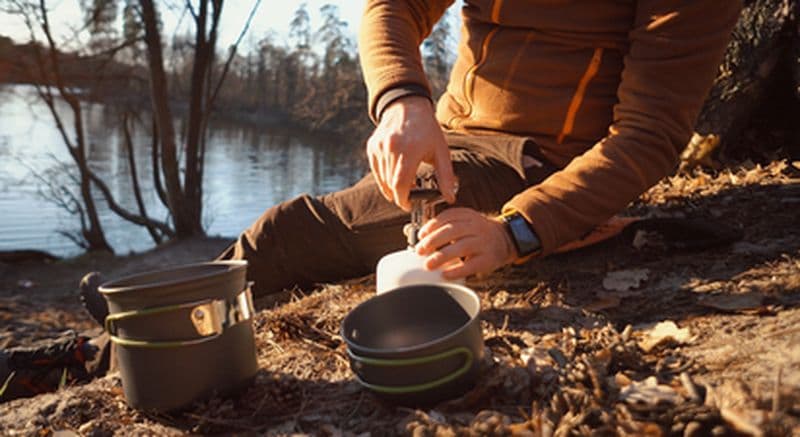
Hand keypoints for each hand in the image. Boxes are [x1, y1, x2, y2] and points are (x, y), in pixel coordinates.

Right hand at [366, 95, 456, 210]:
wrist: (407, 107)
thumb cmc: (427, 130)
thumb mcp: (441, 151)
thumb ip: (446, 176)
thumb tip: (450, 198)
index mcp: (410, 150)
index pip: (400, 184)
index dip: (403, 199)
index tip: (408, 205)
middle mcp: (391, 148)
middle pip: (391, 184)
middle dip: (399, 194)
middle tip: (410, 196)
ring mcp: (379, 147)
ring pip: (383, 179)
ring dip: (392, 187)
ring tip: (405, 184)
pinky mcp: (372, 147)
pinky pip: (376, 171)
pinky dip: (384, 178)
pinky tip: (394, 176)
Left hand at [415, 208, 516, 278]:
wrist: (506, 240)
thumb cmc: (479, 233)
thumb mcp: (467, 222)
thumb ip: (448, 226)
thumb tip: (423, 239)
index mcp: (469, 216)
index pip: (448, 216)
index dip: (432, 225)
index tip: (421, 235)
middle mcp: (477, 227)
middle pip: (453, 231)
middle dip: (433, 241)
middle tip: (420, 250)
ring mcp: (484, 243)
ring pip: (461, 247)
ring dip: (441, 256)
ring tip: (429, 264)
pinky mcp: (488, 259)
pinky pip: (471, 265)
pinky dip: (457, 270)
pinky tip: (445, 274)